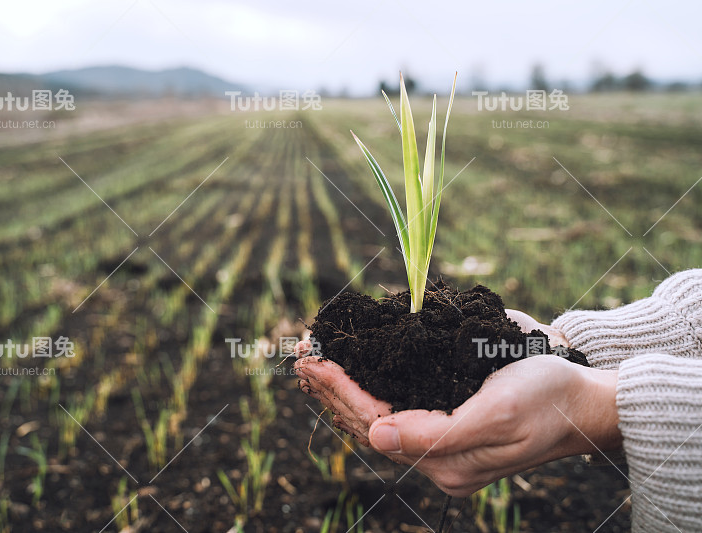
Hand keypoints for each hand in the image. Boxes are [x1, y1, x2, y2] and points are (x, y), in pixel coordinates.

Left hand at [295, 310, 620, 496]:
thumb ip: (436, 434)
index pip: (375, 424)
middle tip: (301, 352)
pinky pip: (394, 407)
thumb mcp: (497, 414)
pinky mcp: (447, 423)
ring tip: (313, 359)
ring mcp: (440, 443)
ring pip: (377, 415)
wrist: (585, 401)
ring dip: (343, 386)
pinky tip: (351, 370)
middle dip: (332, 387)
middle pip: (368, 421)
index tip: (314, 359)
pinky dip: (367, 386)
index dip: (340, 391)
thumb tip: (376, 438)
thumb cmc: (547, 398)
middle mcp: (436, 457)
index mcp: (445, 461)